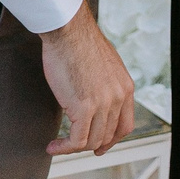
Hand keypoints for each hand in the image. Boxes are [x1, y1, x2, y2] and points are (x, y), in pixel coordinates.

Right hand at [41, 2, 135, 155]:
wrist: (68, 31)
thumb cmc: (79, 41)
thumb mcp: (105, 64)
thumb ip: (106, 84)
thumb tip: (96, 98)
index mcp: (125, 87)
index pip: (125, 125)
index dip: (111, 140)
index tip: (100, 146)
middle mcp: (118, 97)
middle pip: (107, 135)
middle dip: (90, 144)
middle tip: (73, 145)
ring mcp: (103, 104)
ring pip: (92, 141)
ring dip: (74, 148)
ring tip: (59, 145)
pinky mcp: (84, 108)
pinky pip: (76, 140)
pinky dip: (64, 147)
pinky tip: (54, 145)